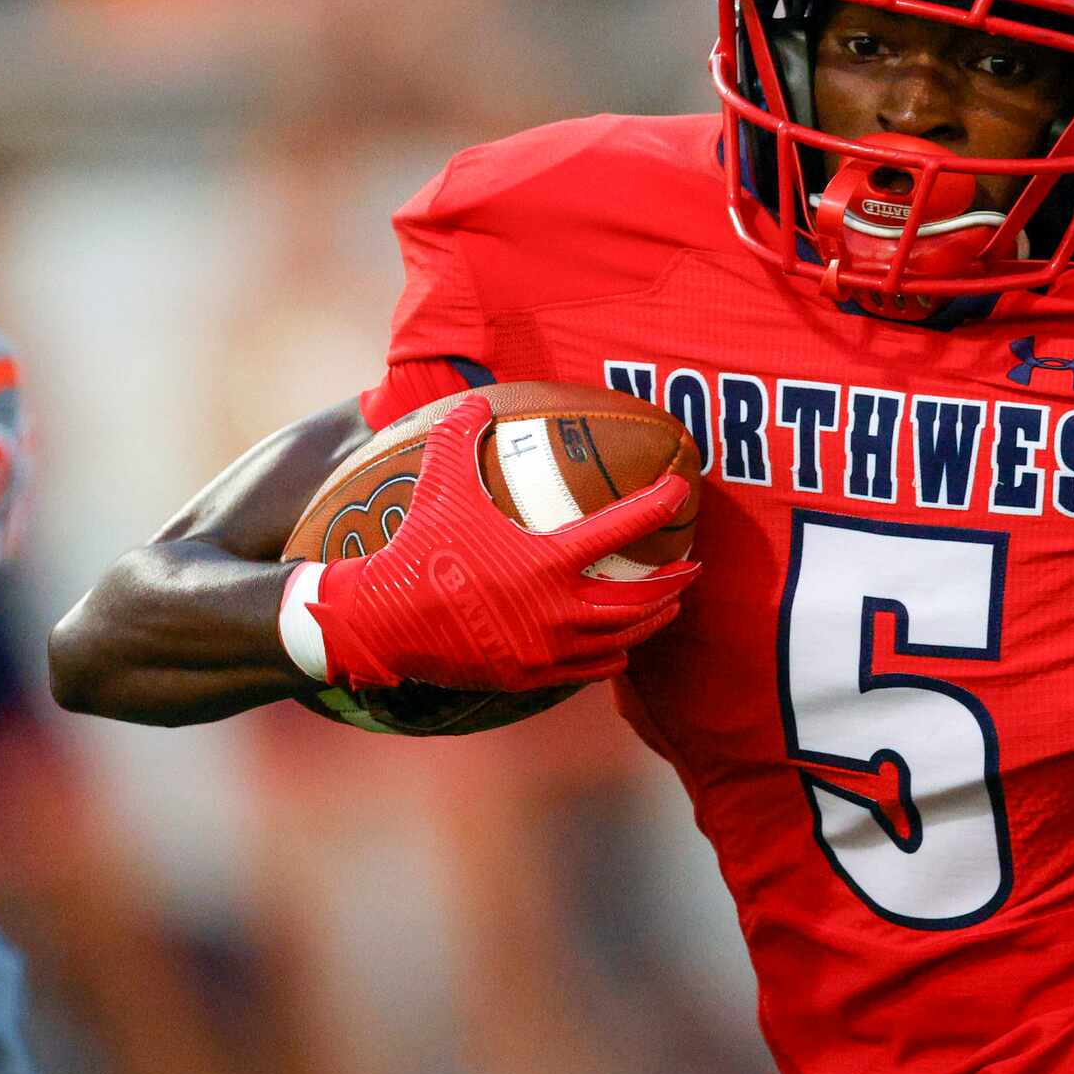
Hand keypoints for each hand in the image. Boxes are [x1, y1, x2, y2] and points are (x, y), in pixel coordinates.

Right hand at [308, 395, 697, 692]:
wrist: (381, 620)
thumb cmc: (418, 549)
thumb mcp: (440, 485)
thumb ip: (460, 436)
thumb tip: (472, 399)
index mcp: (546, 560)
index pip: (622, 529)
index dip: (658, 505)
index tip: (678, 490)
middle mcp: (557, 610)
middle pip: (640, 600)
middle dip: (675, 582)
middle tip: (692, 566)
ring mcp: (548, 648)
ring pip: (623, 637)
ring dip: (653, 619)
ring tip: (670, 603)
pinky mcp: (533, 675)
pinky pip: (592, 669)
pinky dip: (616, 653)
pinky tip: (623, 643)